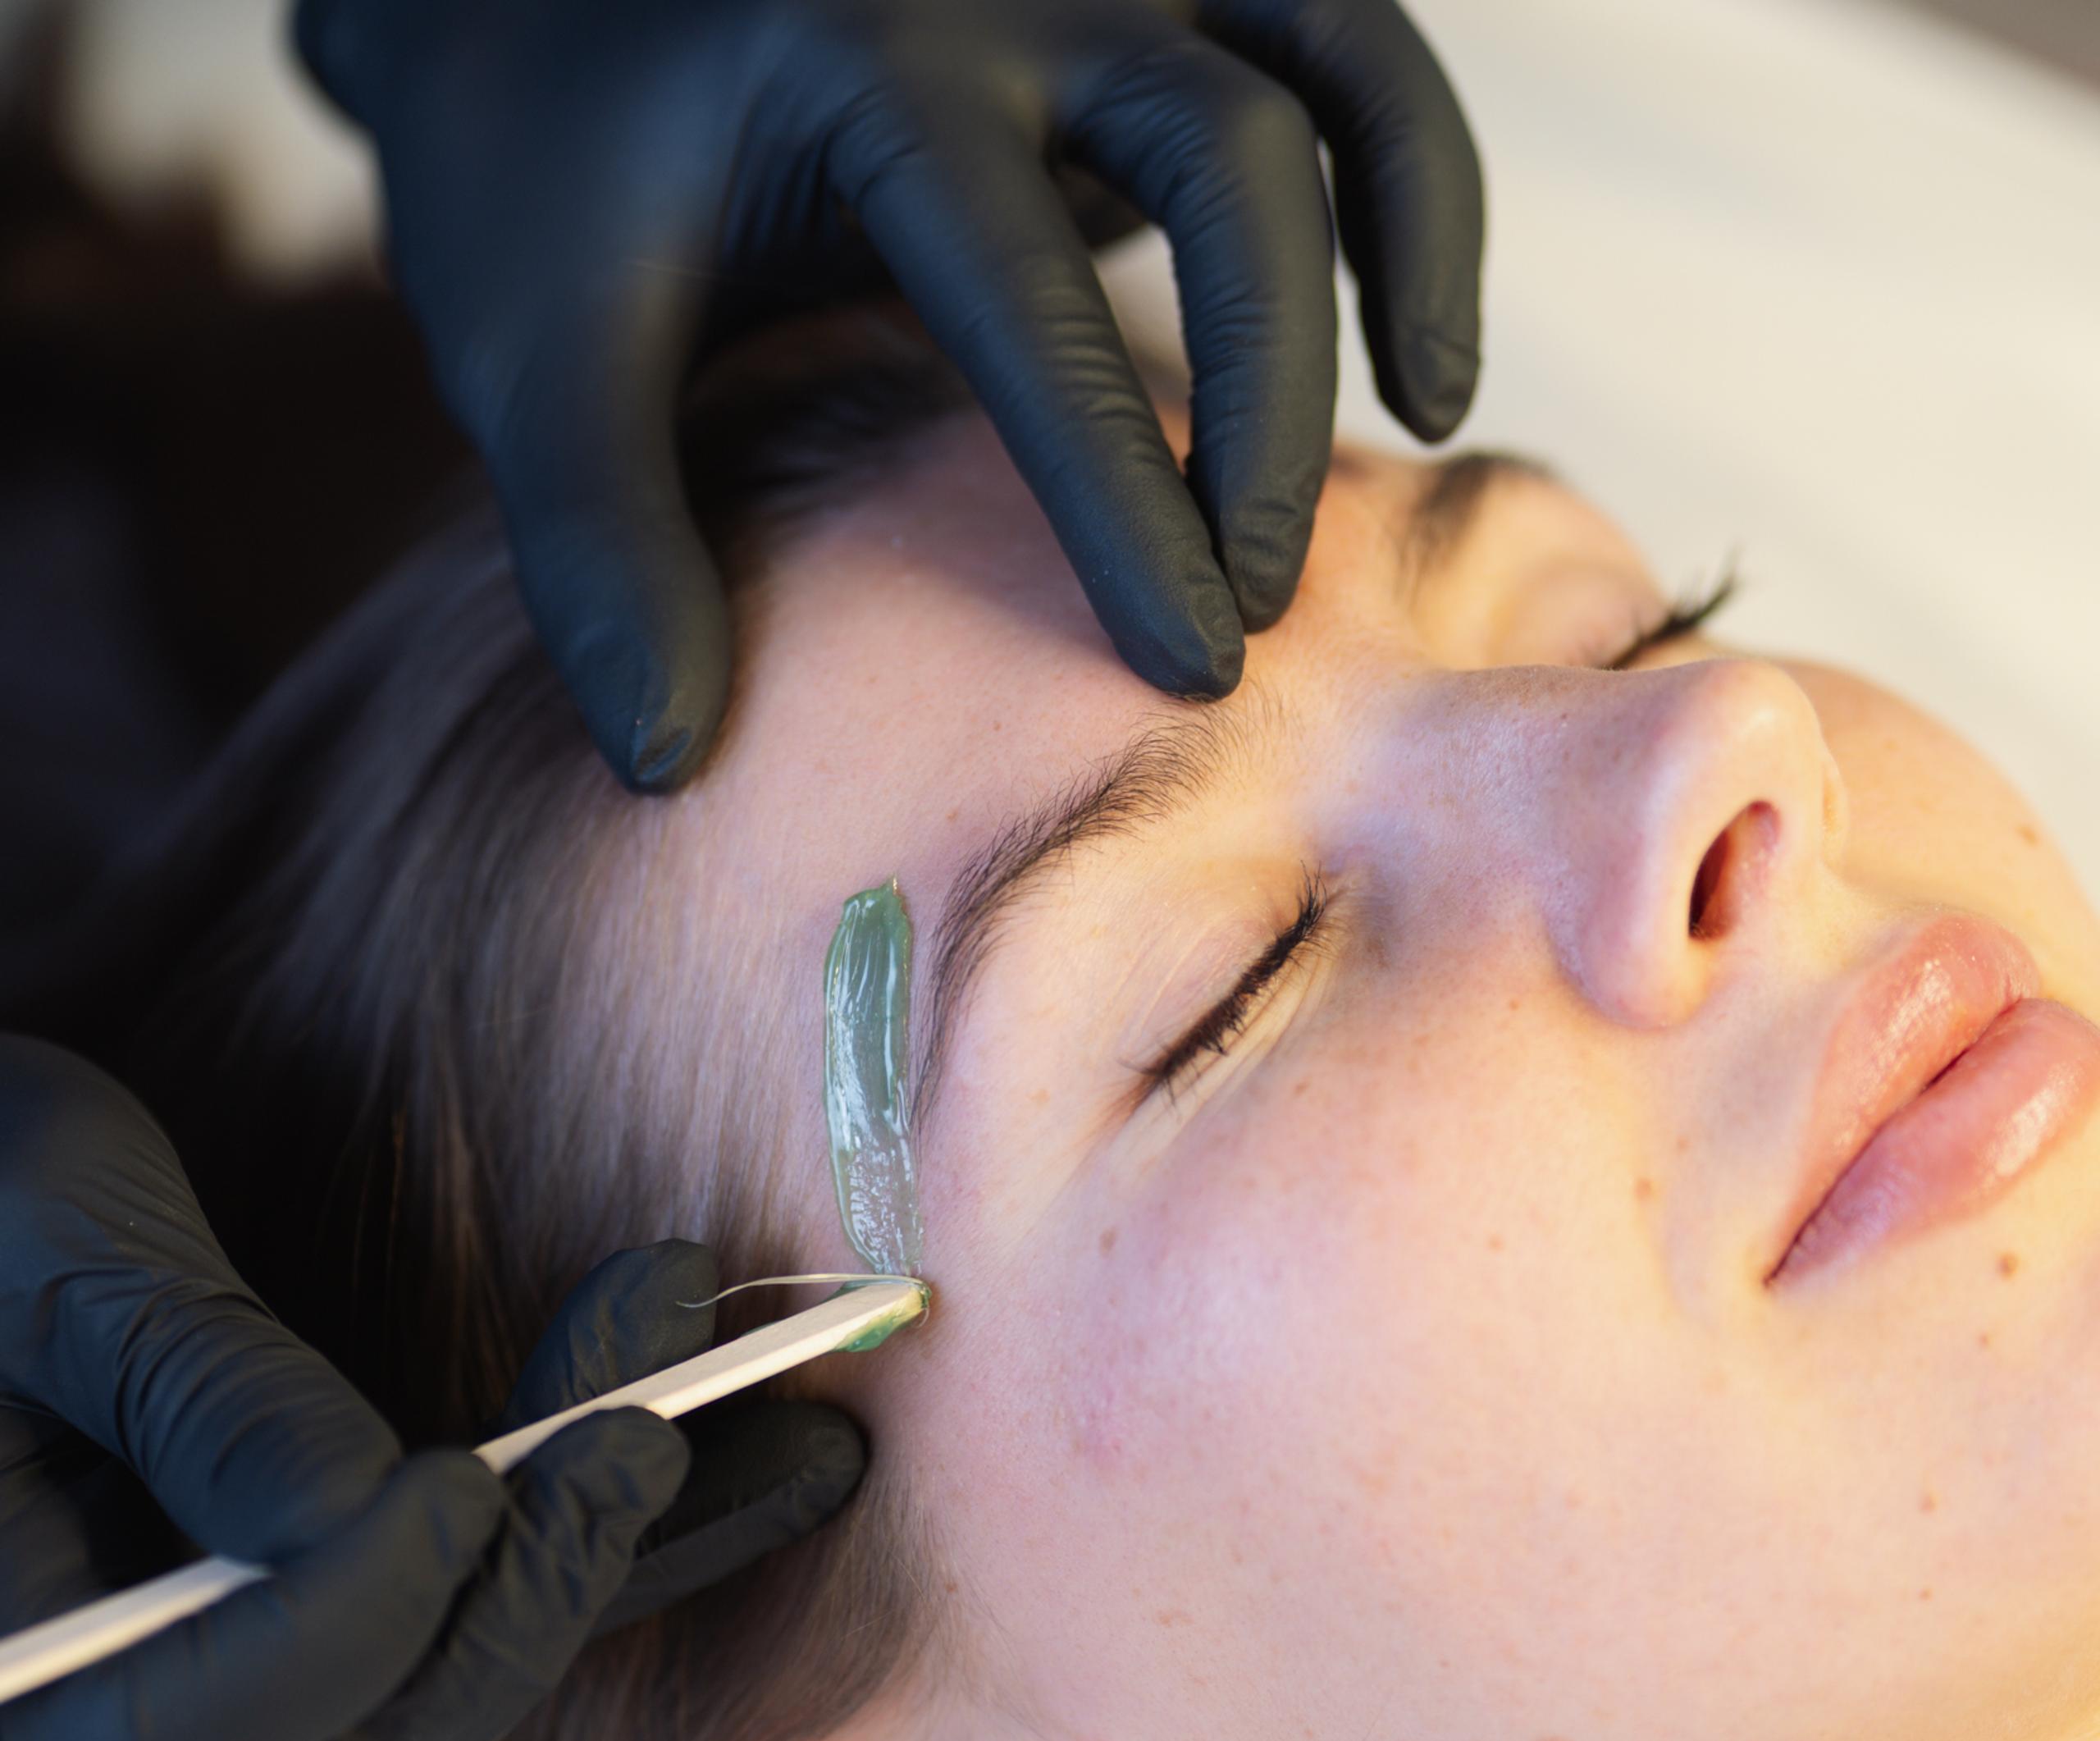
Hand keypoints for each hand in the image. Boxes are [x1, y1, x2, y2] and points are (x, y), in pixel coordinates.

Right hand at [0, 1037, 864, 1740]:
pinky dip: (610, 1495)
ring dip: (632, 1537)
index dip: (354, 1617)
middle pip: (377, 1728)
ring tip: (796, 1434)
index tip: (458, 1484)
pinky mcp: (335, 1540)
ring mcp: (254, 1616)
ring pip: (470, 1644)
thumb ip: (190, 1387)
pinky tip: (739, 1429)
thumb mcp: (43, 1246)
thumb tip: (360, 1515)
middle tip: (654, 1434)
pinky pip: (492, 1552)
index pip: (211, 1727)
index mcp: (25, 1655)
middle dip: (539, 1581)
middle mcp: (145, 1677)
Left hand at [296, 0, 1483, 787]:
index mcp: (856, 67)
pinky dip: (1408, 173)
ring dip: (1408, 243)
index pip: (1028, 300)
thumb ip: (600, 548)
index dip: (1123, 498)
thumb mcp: (533, 352)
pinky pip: (1342, 41)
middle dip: (1268, 402)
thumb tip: (674, 763)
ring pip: (1337, 63)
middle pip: (1235, 160)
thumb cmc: (540, 174)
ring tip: (1429, 423)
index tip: (1188, 669)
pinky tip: (1408, 332)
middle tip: (1256, 603)